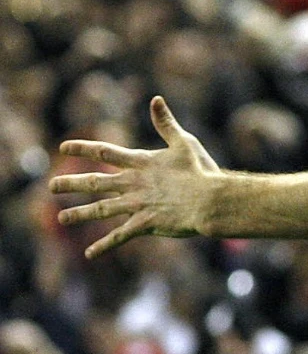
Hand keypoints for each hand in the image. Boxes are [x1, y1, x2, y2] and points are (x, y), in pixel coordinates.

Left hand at [49, 97, 220, 257]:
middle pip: (95, 182)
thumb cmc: (200, 169)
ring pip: (100, 210)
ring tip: (61, 218)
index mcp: (141, 163)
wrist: (210, 199)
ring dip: (79, 214)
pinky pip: (119, 236)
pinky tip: (88, 254)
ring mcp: (137, 204)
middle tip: (52, 185)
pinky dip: (103, 245)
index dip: (83, 148)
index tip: (63, 147)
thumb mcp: (184, 142)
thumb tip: (155, 99)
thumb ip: (166, 123)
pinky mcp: (144, 224)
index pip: (105, 152)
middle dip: (71, 184)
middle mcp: (133, 183)